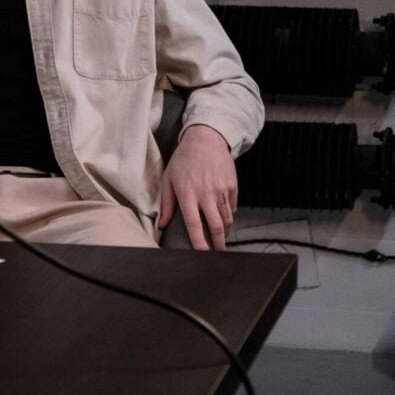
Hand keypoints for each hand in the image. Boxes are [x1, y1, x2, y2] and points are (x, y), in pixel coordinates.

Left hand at [158, 124, 236, 250]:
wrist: (205, 139)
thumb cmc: (183, 159)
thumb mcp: (169, 178)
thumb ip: (167, 204)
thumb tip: (162, 225)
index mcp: (188, 194)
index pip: (194, 224)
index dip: (199, 243)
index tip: (201, 255)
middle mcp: (206, 194)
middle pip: (216, 226)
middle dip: (218, 244)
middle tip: (217, 254)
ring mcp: (221, 190)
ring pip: (227, 219)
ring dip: (224, 231)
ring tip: (219, 238)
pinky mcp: (232, 185)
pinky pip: (232, 207)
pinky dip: (229, 215)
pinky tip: (224, 218)